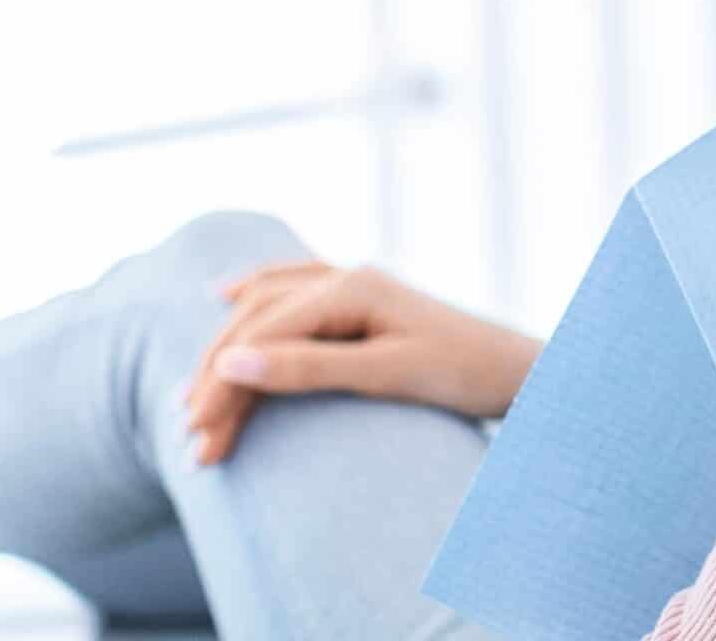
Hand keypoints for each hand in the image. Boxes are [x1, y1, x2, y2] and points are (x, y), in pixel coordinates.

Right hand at [178, 257, 542, 466]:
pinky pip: (293, 291)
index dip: (223, 385)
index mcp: (354, 287)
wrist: (524, 372)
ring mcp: (357, 286)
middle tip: (191, 439)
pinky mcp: (365, 303)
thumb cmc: (465, 374)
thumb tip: (230, 364)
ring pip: (270, 310)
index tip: (197, 435)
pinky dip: (256, 298)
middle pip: (259, 322)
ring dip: (230, 354)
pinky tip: (226, 297)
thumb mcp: (386, 375)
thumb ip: (309, 368)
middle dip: (219, 379)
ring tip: (192, 400)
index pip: (264, 334)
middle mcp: (349, 277)